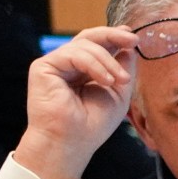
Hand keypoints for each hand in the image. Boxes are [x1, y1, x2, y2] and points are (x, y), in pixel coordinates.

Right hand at [14, 26, 138, 178]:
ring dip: (108, 61)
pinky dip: (95, 65)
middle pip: (88, 37)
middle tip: (133, 40)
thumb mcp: (119, 92)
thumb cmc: (93, 124)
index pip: (98, 46)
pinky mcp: (43, 67)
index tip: (134, 37)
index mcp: (84, 71)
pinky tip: (107, 81)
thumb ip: (123, 68)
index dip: (114, 37)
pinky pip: (73, 55)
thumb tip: (128, 45)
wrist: (72, 142)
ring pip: (84, 46)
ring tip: (119, 81)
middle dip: (113, 35)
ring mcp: (55, 65)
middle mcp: (68, 65)